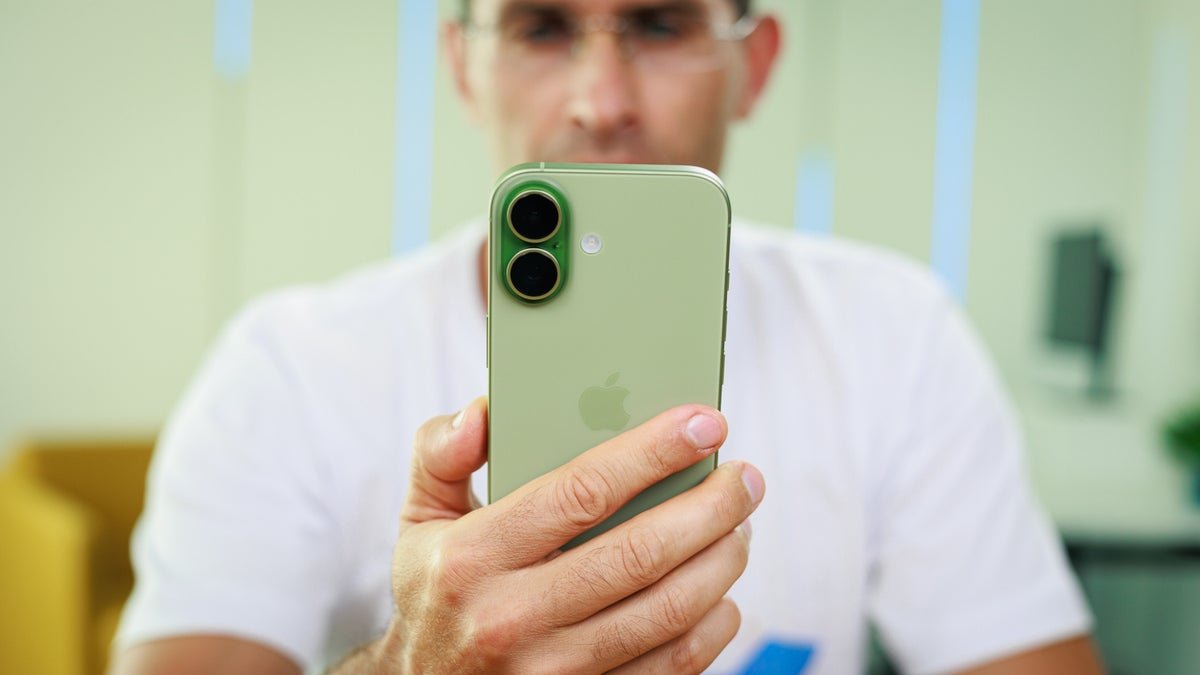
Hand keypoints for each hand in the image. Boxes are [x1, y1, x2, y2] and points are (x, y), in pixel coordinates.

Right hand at [374, 397, 763, 673]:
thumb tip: (484, 410)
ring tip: (741, 525)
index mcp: (473, 557)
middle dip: (710, 507)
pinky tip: (723, 590)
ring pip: (666, 613)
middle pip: (639, 554)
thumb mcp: (419, 517)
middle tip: (744, 477)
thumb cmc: (436, 587)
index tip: (704, 423)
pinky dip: (713, 626)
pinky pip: (670, 667)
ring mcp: (552, 670)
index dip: (652, 453)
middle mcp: (512, 618)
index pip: (580, 493)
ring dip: (721, 562)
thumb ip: (441, 452)